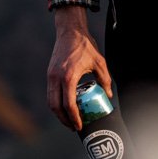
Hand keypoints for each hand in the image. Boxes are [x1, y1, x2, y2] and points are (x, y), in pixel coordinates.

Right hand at [47, 6, 111, 130]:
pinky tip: (65, 107)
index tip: (80, 125)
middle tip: (74, 127)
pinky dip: (56, 103)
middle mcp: (56, 78)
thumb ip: (105, 80)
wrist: (70, 31)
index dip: (74, 117)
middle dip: (64, 120)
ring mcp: (50, 76)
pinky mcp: (49, 74)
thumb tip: (108, 96)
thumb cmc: (85, 46)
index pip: (68, 104)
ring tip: (69, 120)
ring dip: (58, 113)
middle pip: (55, 107)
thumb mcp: (99, 62)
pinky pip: (50, 94)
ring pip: (50, 101)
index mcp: (69, 76)